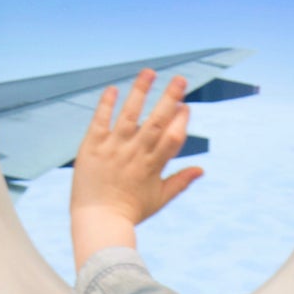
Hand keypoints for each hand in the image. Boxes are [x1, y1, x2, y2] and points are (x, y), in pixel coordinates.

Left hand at [70, 69, 202, 265]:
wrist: (98, 222)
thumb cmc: (130, 212)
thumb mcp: (159, 199)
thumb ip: (180, 182)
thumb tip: (201, 169)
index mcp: (153, 166)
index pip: (173, 137)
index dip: (181, 120)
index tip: (185, 106)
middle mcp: (135, 154)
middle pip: (156, 121)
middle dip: (169, 98)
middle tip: (180, 79)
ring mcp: (113, 149)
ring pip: (129, 115)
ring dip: (140, 92)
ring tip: (149, 71)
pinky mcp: (92, 148)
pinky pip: (100, 121)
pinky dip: (106, 104)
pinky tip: (113, 88)